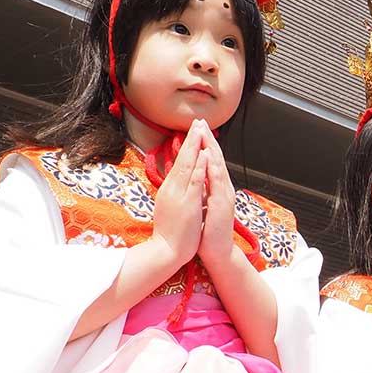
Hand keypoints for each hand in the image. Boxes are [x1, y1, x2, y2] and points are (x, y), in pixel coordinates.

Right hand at [150, 122, 205, 267]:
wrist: (167, 251)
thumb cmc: (171, 232)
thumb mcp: (172, 207)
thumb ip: (177, 193)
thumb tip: (180, 182)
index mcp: (171, 189)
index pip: (180, 163)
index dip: (187, 147)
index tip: (194, 131)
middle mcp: (173, 188)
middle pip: (183, 159)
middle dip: (191, 139)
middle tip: (197, 121)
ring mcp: (179, 195)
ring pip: (188, 165)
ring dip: (195, 146)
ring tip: (200, 129)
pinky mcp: (187, 203)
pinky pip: (194, 181)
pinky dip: (199, 166)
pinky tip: (204, 154)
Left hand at [196, 121, 236, 269]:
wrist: (217, 252)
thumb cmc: (207, 231)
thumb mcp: (202, 205)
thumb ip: (202, 190)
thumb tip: (194, 177)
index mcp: (217, 188)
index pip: (210, 161)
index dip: (204, 144)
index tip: (197, 129)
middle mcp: (223, 188)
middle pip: (215, 159)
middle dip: (208, 139)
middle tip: (201, 122)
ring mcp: (224, 196)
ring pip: (217, 167)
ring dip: (211, 148)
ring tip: (205, 133)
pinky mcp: (221, 205)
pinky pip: (217, 183)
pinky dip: (213, 168)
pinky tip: (209, 157)